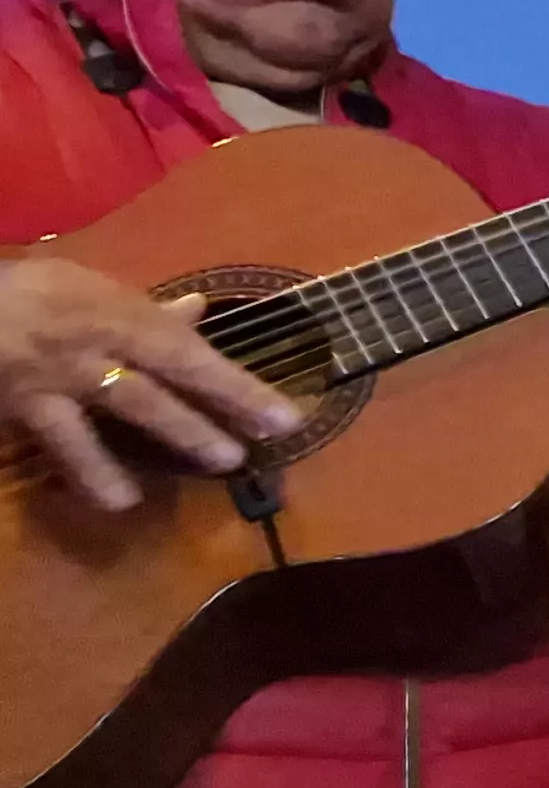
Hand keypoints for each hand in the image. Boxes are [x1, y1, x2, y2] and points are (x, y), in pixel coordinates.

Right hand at [0, 259, 303, 512]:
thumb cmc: (31, 292)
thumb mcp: (90, 287)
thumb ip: (146, 309)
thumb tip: (198, 309)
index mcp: (120, 316)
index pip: (190, 353)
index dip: (237, 386)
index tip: (284, 418)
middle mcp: (97, 347)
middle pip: (164, 379)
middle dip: (212, 415)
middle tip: (254, 450)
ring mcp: (60, 379)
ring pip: (120, 409)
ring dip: (166, 440)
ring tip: (210, 471)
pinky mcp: (25, 408)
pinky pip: (62, 444)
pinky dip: (88, 471)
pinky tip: (117, 500)